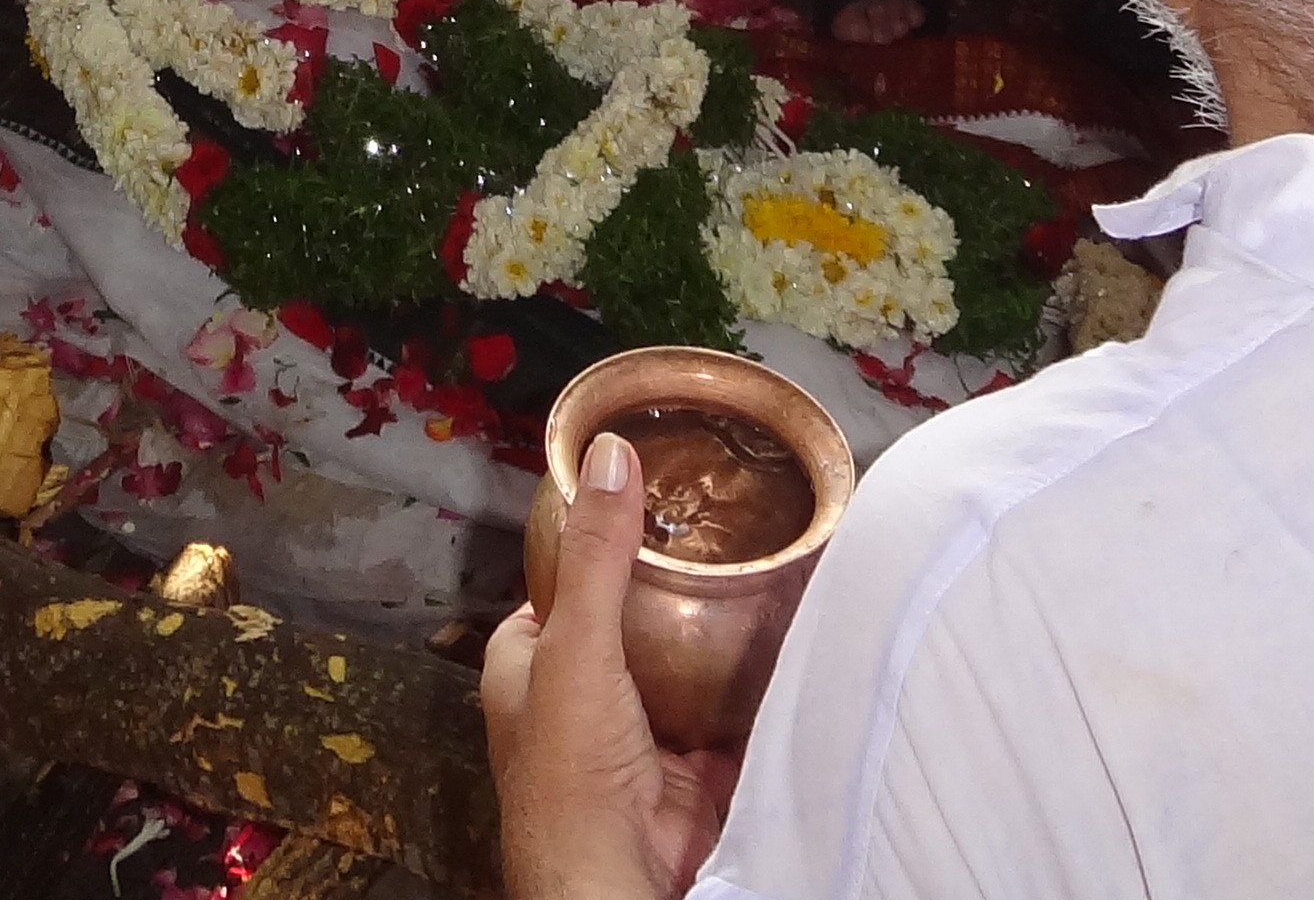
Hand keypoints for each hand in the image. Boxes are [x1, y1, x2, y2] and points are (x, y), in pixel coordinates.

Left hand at [483, 432, 734, 899]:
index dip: (596, 546)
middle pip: (631, 626)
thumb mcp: (575, 642)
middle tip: (722, 534)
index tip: (648, 501)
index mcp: (526, 666)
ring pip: (683, 671)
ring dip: (717, 641)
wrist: (620, 877)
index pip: (561, 587)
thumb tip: (608, 455)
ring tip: (764, 572)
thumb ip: (597, 554)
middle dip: (673, 592)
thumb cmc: (571, 769)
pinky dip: (757, 689)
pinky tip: (787, 644)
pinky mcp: (692, 771)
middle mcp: (578, 700)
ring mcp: (639, 737)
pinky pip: (730, 716)